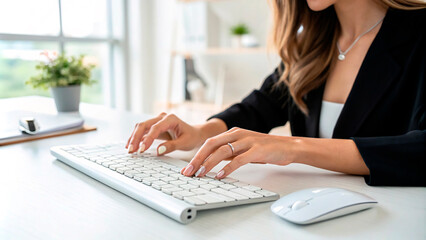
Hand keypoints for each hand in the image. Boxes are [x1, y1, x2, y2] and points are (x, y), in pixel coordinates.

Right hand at [126, 112, 203, 154]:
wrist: (194, 134)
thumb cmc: (191, 137)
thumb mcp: (185, 143)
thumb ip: (172, 146)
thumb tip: (158, 151)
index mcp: (170, 118)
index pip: (155, 128)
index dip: (148, 139)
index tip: (142, 149)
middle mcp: (162, 118)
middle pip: (144, 125)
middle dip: (136, 137)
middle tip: (131, 150)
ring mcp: (157, 122)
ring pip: (141, 127)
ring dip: (134, 138)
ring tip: (129, 150)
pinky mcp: (154, 127)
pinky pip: (143, 132)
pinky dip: (137, 139)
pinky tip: (132, 146)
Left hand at [181, 127, 295, 178]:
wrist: (288, 146)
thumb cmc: (265, 149)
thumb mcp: (244, 148)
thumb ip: (229, 153)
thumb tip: (212, 163)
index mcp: (233, 133)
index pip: (209, 143)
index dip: (196, 155)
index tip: (187, 168)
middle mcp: (238, 134)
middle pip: (211, 145)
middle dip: (197, 159)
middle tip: (188, 172)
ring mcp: (247, 141)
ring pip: (222, 151)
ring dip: (209, 163)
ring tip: (201, 174)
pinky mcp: (257, 150)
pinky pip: (239, 159)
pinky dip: (228, 167)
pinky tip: (221, 175)